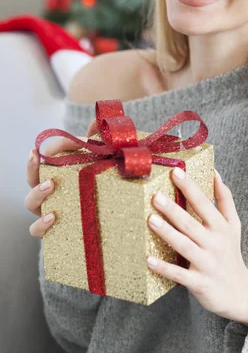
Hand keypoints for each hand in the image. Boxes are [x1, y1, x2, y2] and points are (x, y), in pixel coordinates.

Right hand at [24, 120, 97, 237]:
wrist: (112, 220)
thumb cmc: (102, 186)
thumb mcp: (103, 164)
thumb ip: (99, 142)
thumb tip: (97, 122)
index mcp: (58, 173)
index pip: (47, 156)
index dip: (55, 146)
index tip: (72, 142)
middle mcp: (49, 191)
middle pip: (31, 176)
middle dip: (32, 165)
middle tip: (38, 155)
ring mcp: (48, 210)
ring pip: (30, 202)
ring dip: (37, 192)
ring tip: (51, 185)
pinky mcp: (53, 230)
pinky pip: (36, 230)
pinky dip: (40, 224)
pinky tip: (52, 217)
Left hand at [147, 167, 247, 323]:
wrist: (240, 293)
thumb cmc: (231, 253)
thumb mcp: (233, 225)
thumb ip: (225, 199)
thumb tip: (215, 173)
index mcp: (221, 227)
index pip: (204, 203)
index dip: (190, 187)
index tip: (175, 172)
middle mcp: (215, 243)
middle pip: (191, 224)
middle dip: (173, 209)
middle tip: (156, 196)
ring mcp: (207, 263)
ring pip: (184, 246)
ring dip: (167, 233)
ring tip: (151, 220)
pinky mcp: (199, 283)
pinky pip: (179, 274)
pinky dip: (164, 268)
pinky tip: (149, 260)